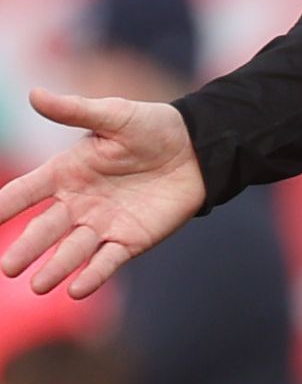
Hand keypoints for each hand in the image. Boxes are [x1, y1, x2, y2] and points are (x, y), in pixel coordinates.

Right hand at [0, 90, 207, 298]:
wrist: (199, 148)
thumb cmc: (153, 128)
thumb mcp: (114, 115)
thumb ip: (74, 110)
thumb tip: (34, 93)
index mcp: (66, 173)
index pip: (25, 192)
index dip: (3, 206)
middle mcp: (78, 203)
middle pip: (45, 229)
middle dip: (26, 248)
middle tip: (7, 267)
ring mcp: (102, 224)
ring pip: (72, 250)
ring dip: (56, 268)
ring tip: (39, 284)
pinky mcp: (130, 239)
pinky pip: (108, 261)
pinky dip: (93, 276)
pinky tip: (77, 289)